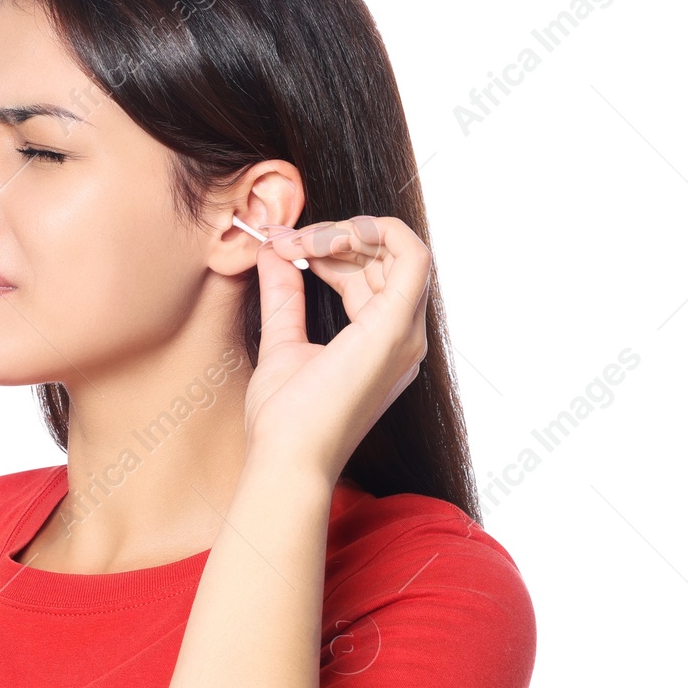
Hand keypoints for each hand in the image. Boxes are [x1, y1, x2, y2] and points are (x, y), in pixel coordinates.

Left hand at [243, 215, 431, 480]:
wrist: (286, 456)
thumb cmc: (285, 419)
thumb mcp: (282, 341)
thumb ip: (284, 295)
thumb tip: (274, 250)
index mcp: (381, 343)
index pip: (372, 276)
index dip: (331, 250)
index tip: (284, 247)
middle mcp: (403, 338)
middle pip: (386, 259)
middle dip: (335, 236)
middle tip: (284, 241)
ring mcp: (404, 334)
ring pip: (400, 250)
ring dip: (347, 232)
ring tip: (298, 243)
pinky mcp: (395, 328)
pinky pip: (413, 255)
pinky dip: (377, 231)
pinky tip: (326, 239)